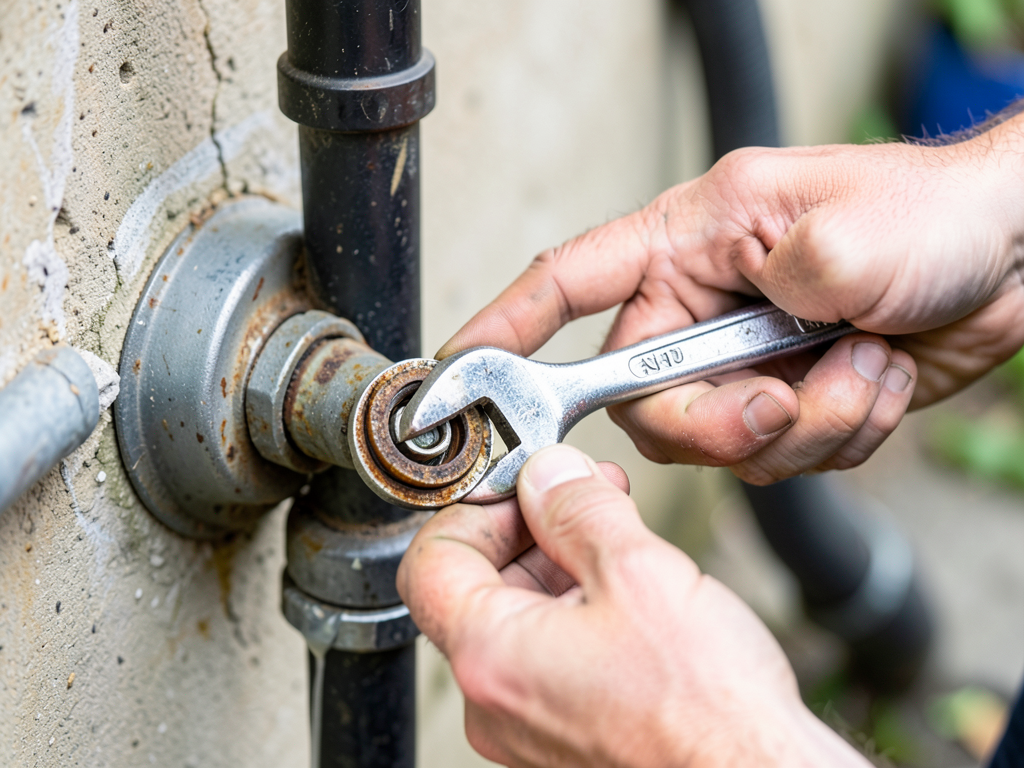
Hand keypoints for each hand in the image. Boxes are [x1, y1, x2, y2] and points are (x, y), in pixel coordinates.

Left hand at [398, 444, 869, 767]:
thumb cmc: (706, 711)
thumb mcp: (638, 572)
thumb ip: (577, 508)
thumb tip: (546, 473)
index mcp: (490, 656)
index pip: (431, 559)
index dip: (477, 507)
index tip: (525, 485)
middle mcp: (493, 700)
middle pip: (477, 586)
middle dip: (530, 528)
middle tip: (582, 493)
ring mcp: (526, 725)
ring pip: (517, 620)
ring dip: (560, 565)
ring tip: (617, 535)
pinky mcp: (563, 737)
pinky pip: (547, 657)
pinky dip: (576, 610)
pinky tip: (628, 589)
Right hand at [438, 120, 1023, 482]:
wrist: (1014, 256)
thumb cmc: (931, 211)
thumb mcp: (849, 232)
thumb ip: (767, 292)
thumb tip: (719, 360)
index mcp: (692, 243)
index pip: (571, 281)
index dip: (506, 325)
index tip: (458, 368)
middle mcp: (704, 305)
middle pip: (646, 404)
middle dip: (720, 422)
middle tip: (784, 399)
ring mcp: (745, 359)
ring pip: (721, 444)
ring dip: (808, 424)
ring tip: (863, 364)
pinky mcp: (790, 400)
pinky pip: (783, 459)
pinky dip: (843, 433)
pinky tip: (879, 377)